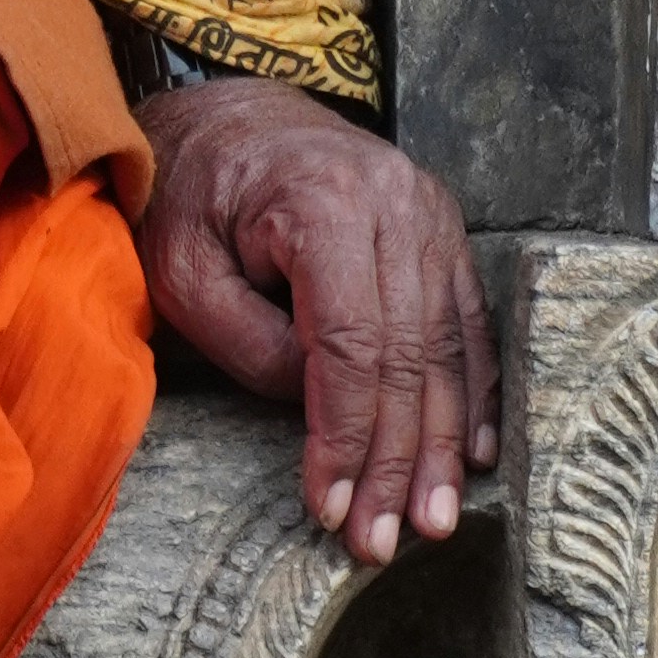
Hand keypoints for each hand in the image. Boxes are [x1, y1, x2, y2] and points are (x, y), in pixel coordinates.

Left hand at [134, 78, 498, 569]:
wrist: (225, 117)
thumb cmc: (189, 195)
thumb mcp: (183, 271)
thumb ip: (250, 345)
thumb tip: (320, 413)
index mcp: (325, 201)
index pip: (350, 344)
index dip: (346, 435)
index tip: (331, 506)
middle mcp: (396, 200)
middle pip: (408, 354)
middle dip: (397, 459)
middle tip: (384, 540)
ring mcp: (429, 210)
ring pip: (448, 346)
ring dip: (442, 443)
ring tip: (432, 519)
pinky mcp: (442, 228)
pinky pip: (469, 321)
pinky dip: (473, 392)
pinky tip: (472, 455)